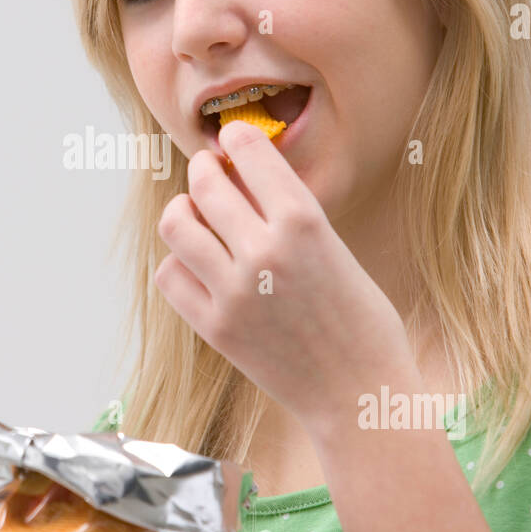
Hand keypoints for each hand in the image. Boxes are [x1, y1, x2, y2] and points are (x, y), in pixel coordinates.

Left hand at [154, 121, 418, 437]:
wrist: (359, 394)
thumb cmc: (361, 321)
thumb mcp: (337, 249)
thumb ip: (290, 215)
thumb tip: (241, 177)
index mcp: (304, 222)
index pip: (249, 151)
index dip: (237, 137)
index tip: (234, 138)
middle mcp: (264, 251)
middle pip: (205, 183)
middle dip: (204, 169)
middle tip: (209, 173)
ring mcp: (233, 291)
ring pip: (176, 224)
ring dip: (183, 211)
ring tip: (196, 216)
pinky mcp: (214, 327)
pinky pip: (170, 275)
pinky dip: (179, 262)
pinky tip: (198, 264)